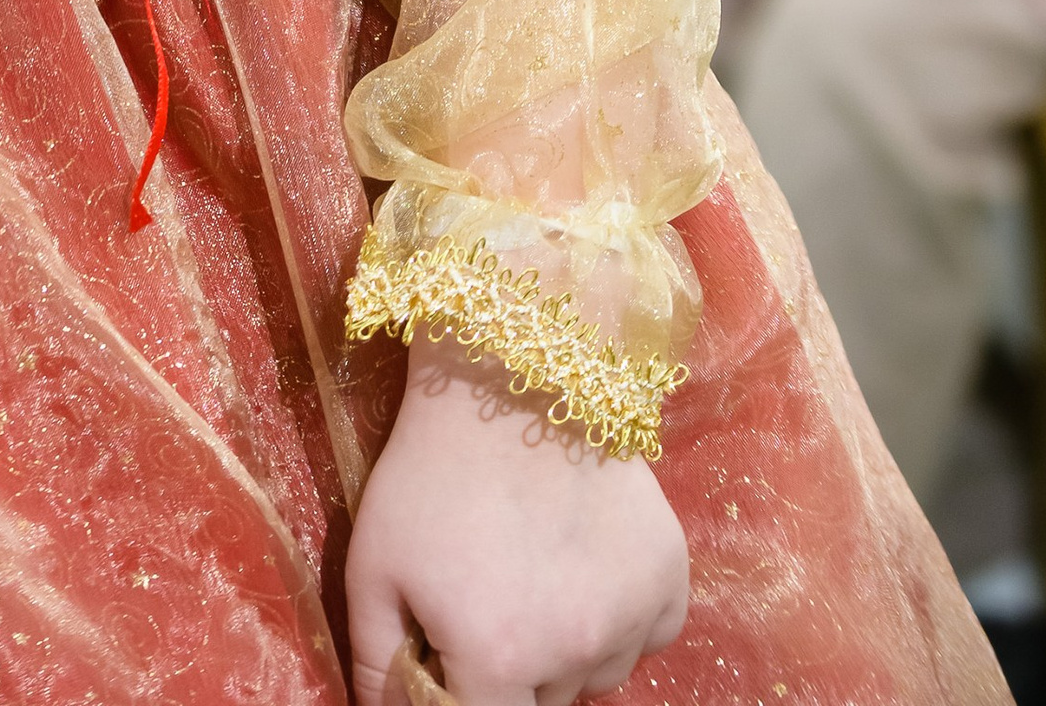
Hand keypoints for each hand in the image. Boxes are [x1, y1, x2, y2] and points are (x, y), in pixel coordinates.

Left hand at [347, 338, 688, 705]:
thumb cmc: (429, 471)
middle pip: (543, 704)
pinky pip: (647, 638)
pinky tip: (584, 565)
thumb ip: (378, 660)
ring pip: (595, 675)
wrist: (510, 372)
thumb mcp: (374, 565)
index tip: (455, 655)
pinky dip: (621, 620)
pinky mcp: (670, 578)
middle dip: (511, 670)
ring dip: (566, 648)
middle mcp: (575, 654)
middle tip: (488, 597)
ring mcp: (632, 618)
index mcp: (498, 661)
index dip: (464, 693)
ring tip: (534, 570)